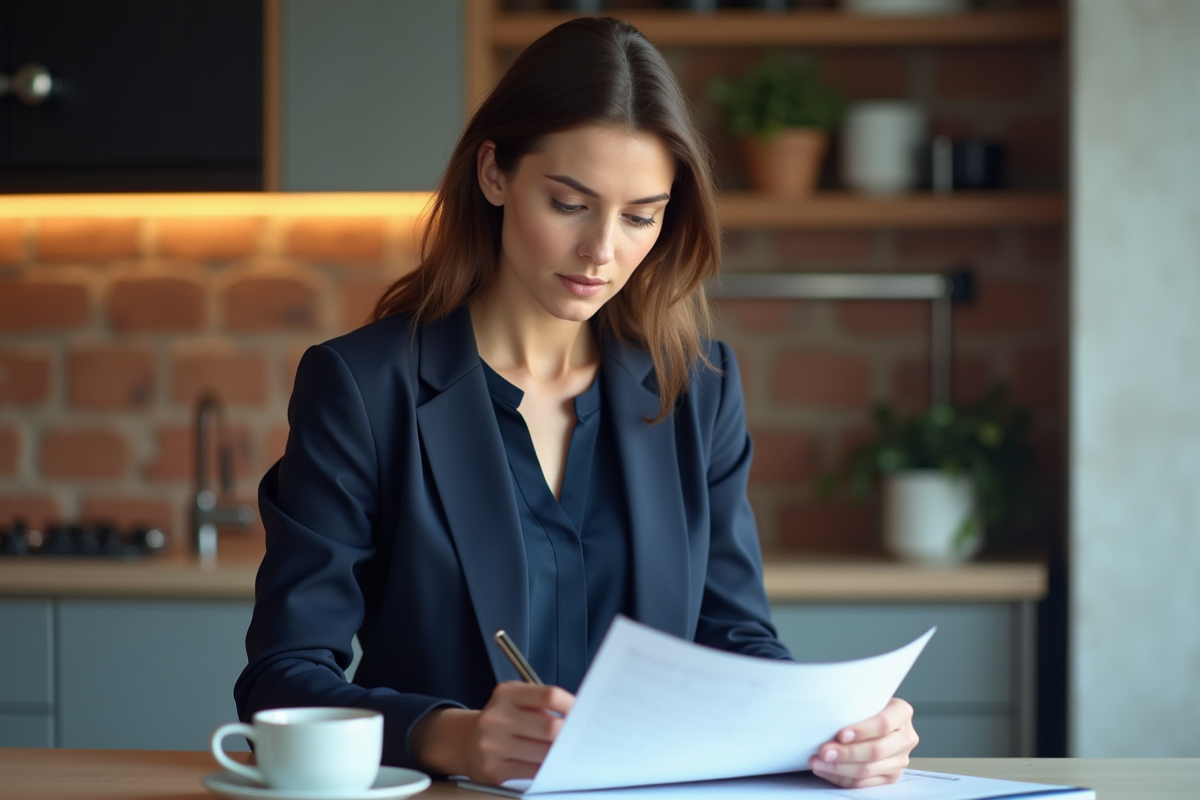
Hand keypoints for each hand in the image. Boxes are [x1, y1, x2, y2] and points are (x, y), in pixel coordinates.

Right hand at [411, 682, 574, 783]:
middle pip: (549, 727)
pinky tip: (553, 764)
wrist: (465, 741)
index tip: (584, 713)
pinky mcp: (494, 769)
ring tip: (570, 751)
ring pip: (543, 753)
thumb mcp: (516, 699)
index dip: (571, 705)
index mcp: (506, 694)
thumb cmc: (502, 718)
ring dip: (561, 754)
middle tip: (582, 736)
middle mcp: (496, 717)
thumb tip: (578, 716)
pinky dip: (547, 769)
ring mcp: (492, 745)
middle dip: (570, 734)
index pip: (549, 696)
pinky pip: (533, 772)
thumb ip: (542, 704)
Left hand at [809, 697, 917, 788]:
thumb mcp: (864, 698)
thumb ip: (854, 704)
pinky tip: (824, 770)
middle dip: (846, 753)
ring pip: (868, 770)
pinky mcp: (890, 777)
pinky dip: (840, 777)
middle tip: (823, 751)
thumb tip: (826, 713)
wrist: (873, 719)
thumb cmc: (864, 706)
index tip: (841, 735)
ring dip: (838, 768)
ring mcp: (900, 760)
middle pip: (876, 750)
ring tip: (818, 762)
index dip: (862, 731)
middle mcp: (906, 737)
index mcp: (902, 712)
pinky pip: (863, 782)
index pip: (884, 723)